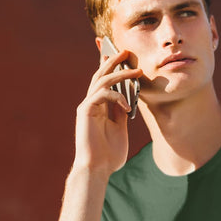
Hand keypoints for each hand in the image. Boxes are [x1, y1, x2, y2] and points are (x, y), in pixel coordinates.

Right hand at [74, 50, 141, 175]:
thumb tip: (129, 100)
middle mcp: (90, 104)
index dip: (110, 67)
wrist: (97, 169)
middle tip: (126, 51)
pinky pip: (102, 95)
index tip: (121, 56)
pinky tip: (128, 106)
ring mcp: (86, 106)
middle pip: (100, 76)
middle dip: (113, 62)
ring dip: (119, 74)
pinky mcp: (85, 111)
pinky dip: (117, 97)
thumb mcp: (120, 129)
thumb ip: (121, 113)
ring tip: (136, 71)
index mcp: (98, 107)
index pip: (104, 82)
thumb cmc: (109, 155)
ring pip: (101, 81)